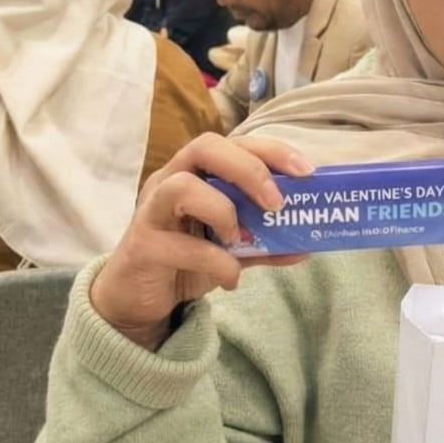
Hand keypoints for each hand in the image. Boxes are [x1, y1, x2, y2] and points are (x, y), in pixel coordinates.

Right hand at [90, 133, 313, 348]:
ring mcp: (150, 211)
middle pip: (204, 147)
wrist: (136, 299)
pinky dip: (215, 262)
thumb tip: (307, 245)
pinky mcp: (141, 246)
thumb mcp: (232, 250)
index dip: (271, 151)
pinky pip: (179, 246)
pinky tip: (229, 279)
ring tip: (240, 239)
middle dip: (248, 169)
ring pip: (181, 187)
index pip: (234, 143)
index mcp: (195, 173)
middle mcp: (169, 180)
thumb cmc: (184, 260)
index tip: (306, 171)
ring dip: (223, 211)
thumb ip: (265, 244)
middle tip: (276, 201)